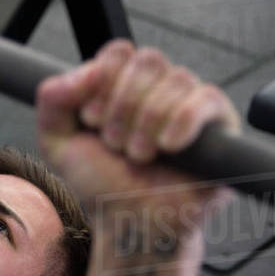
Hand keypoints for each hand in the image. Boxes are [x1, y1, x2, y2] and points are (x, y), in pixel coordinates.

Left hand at [36, 41, 240, 242]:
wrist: (132, 223)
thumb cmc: (102, 184)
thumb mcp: (58, 142)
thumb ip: (53, 99)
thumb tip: (89, 70)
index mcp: (127, 84)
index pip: (120, 52)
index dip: (102, 82)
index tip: (92, 120)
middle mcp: (162, 88)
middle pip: (149, 60)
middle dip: (124, 104)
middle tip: (115, 143)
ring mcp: (193, 104)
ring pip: (177, 79)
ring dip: (147, 122)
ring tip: (139, 157)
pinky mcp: (222, 126)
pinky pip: (207, 99)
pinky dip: (182, 120)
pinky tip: (168, 146)